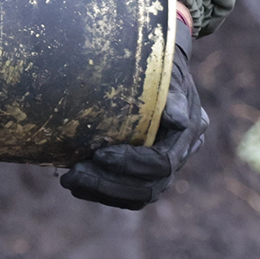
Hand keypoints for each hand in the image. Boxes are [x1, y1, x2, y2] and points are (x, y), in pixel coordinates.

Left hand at [60, 7, 205, 209]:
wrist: (160, 65)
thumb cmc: (159, 62)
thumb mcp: (167, 70)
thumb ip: (172, 94)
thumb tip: (176, 119)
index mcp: (189, 131)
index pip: (163, 163)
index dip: (131, 164)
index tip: (99, 154)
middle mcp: (181, 154)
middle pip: (150, 186)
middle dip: (109, 183)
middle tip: (74, 175)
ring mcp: (165, 167)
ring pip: (138, 196)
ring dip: (102, 191)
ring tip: (70, 180)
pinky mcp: (147, 172)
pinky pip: (128, 194)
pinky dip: (102, 192)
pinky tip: (77, 184)